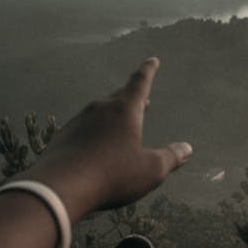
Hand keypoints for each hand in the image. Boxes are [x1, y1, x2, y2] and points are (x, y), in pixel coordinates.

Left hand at [19, 57, 192, 220]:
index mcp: (124, 110)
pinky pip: (84, 129)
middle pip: (118, 97)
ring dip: (112, 116)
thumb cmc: (112, 175)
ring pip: (99, 113)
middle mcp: (100, 109)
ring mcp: (78, 121)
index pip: (139, 83)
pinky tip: (95, 147)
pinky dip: (94, 133)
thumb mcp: (150, 170)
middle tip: (143, 98)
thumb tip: (187, 148)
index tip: (152, 60)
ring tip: (121, 125)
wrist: (61, 187)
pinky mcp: (63, 137)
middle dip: (132, 97)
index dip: (148, 71)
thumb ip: (171, 158)